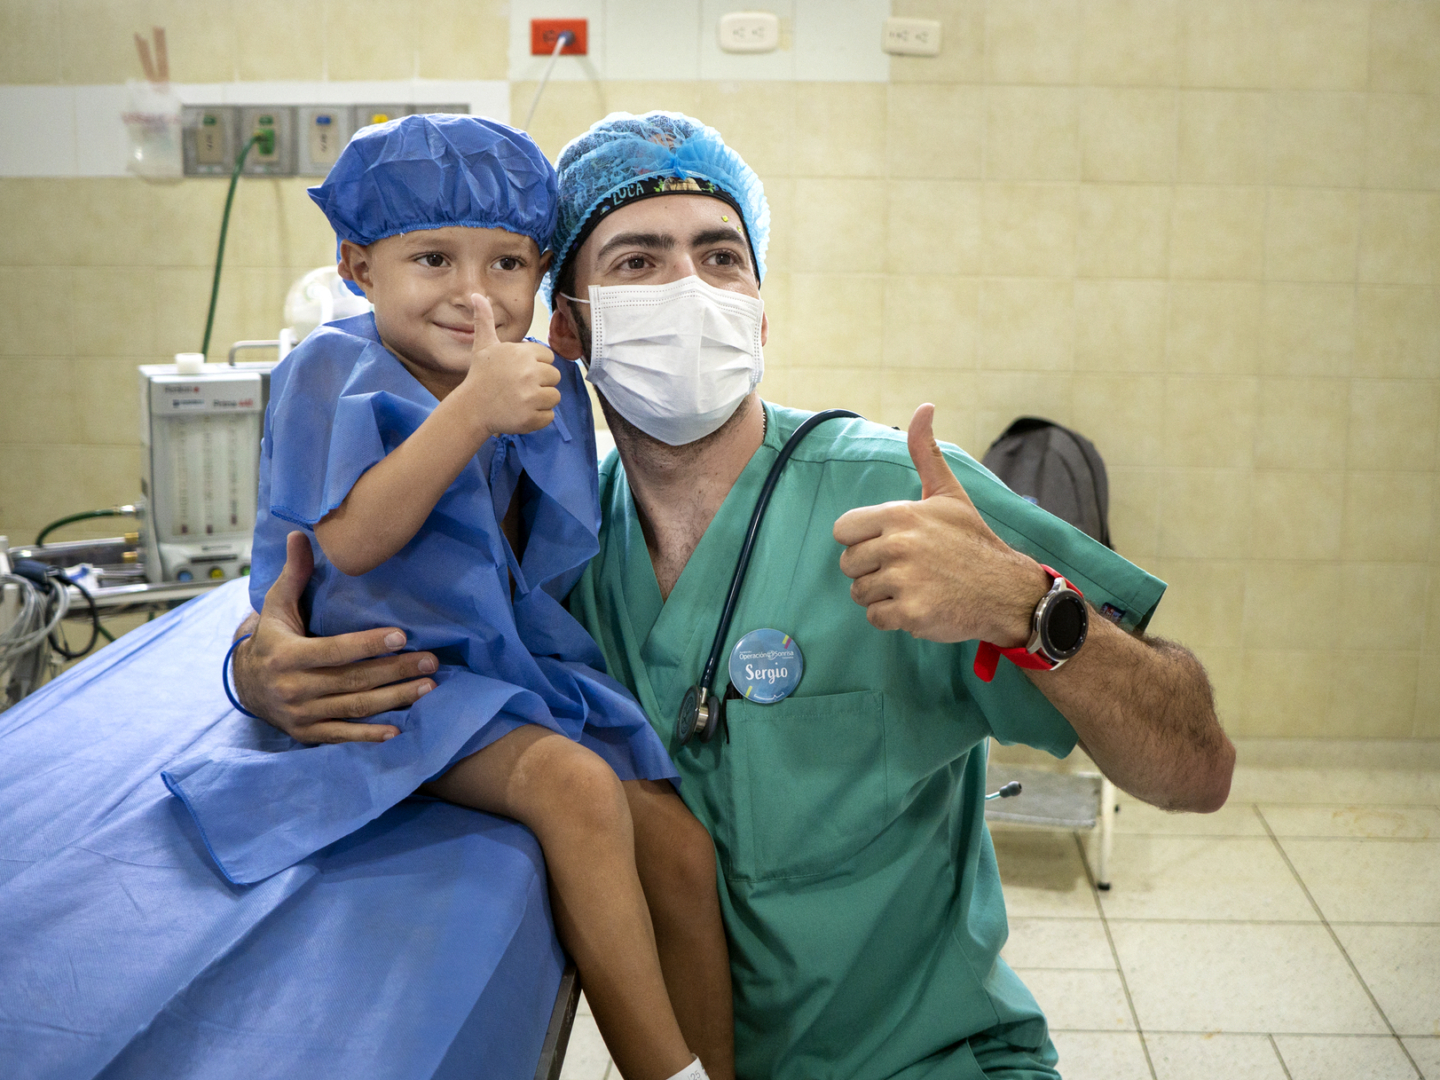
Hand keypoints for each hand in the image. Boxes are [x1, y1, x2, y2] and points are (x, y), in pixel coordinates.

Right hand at [233, 531, 438, 742]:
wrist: (245, 686)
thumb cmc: (272, 638)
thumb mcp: (277, 605)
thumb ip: (294, 573)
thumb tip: (301, 534)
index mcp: (286, 655)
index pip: (334, 650)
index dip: (368, 645)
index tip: (401, 636)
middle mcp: (292, 688)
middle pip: (352, 680)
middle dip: (395, 671)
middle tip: (431, 661)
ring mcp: (301, 714)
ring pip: (354, 707)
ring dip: (394, 699)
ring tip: (427, 686)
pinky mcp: (307, 733)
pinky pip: (342, 734)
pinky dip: (369, 735)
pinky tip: (398, 729)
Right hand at [463, 291, 560, 437]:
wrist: (471, 409)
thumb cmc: (480, 376)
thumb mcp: (483, 346)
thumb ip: (485, 320)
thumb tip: (476, 294)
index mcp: (523, 354)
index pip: (549, 358)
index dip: (535, 366)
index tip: (518, 372)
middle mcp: (530, 373)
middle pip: (555, 377)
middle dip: (540, 383)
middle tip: (518, 387)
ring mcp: (532, 396)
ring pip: (554, 397)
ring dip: (540, 401)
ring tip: (519, 400)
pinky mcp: (533, 417)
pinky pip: (550, 416)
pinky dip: (538, 418)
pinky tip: (520, 413)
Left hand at [833, 404, 1047, 643]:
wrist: (1005, 589)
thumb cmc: (971, 541)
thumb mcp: (948, 493)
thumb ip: (926, 453)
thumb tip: (924, 407)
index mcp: (900, 515)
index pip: (843, 531)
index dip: (861, 540)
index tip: (887, 544)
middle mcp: (898, 546)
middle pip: (849, 564)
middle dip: (871, 570)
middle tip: (905, 569)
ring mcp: (904, 581)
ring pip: (860, 593)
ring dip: (882, 595)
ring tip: (914, 587)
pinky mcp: (910, 613)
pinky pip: (875, 618)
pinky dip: (893, 618)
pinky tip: (919, 605)